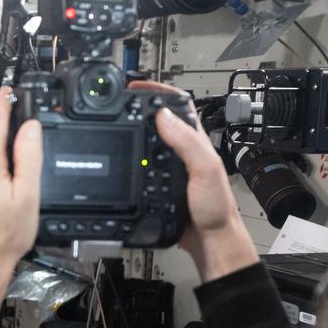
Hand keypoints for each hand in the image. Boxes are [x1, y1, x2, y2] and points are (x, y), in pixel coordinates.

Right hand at [127, 80, 257, 279]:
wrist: (210, 240)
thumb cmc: (215, 206)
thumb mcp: (205, 169)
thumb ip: (187, 142)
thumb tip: (163, 116)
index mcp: (194, 140)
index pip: (176, 105)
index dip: (156, 92)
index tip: (135, 87)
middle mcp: (182, 151)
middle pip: (158, 121)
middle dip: (137, 109)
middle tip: (116, 103)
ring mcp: (169, 167)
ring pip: (146, 142)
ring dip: (129, 133)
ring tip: (112, 124)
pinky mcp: (157, 185)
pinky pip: (139, 166)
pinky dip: (127, 159)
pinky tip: (118, 160)